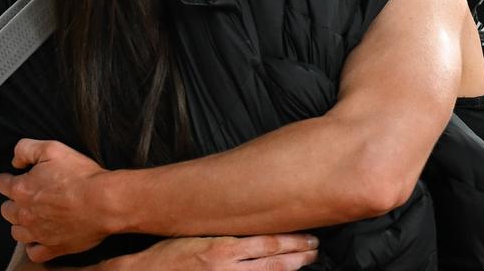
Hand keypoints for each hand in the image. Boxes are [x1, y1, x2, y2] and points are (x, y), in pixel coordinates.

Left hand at [0, 139, 113, 262]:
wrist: (105, 201)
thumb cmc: (81, 176)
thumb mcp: (53, 148)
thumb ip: (26, 149)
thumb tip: (15, 160)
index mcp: (22, 189)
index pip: (1, 184)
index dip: (8, 178)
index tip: (15, 177)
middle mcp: (25, 214)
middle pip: (6, 210)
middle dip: (14, 201)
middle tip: (29, 195)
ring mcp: (38, 233)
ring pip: (17, 232)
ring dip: (21, 224)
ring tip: (33, 217)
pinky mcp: (53, 247)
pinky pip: (34, 253)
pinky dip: (34, 246)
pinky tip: (41, 238)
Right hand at [98, 236, 319, 269]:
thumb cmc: (167, 253)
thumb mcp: (196, 233)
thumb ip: (222, 230)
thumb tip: (246, 219)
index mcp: (223, 247)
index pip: (267, 242)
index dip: (292, 240)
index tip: (309, 235)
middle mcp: (228, 267)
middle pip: (274, 261)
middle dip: (298, 255)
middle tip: (315, 249)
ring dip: (290, 268)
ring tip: (307, 261)